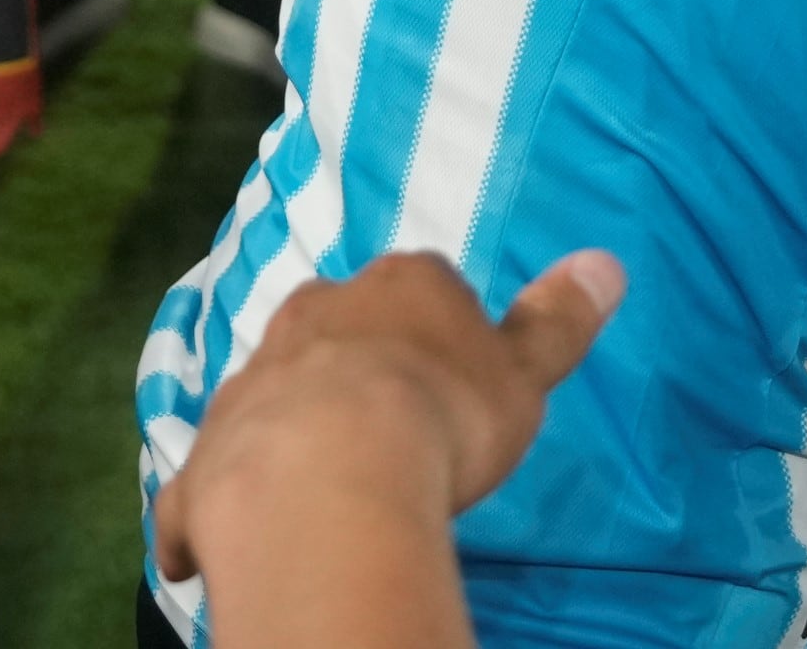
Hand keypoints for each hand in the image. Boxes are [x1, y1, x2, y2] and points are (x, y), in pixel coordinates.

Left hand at [156, 251, 625, 586]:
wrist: (333, 476)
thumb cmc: (443, 417)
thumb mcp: (523, 374)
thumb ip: (557, 322)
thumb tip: (605, 260)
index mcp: (398, 289)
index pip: (423, 285)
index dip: (437, 325)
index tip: (451, 369)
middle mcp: (314, 316)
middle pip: (335, 325)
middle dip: (352, 359)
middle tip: (384, 417)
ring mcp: (252, 382)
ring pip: (266, 393)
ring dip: (284, 424)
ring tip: (314, 478)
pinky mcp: (207, 458)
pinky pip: (201, 483)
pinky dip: (203, 511)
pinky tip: (204, 546)